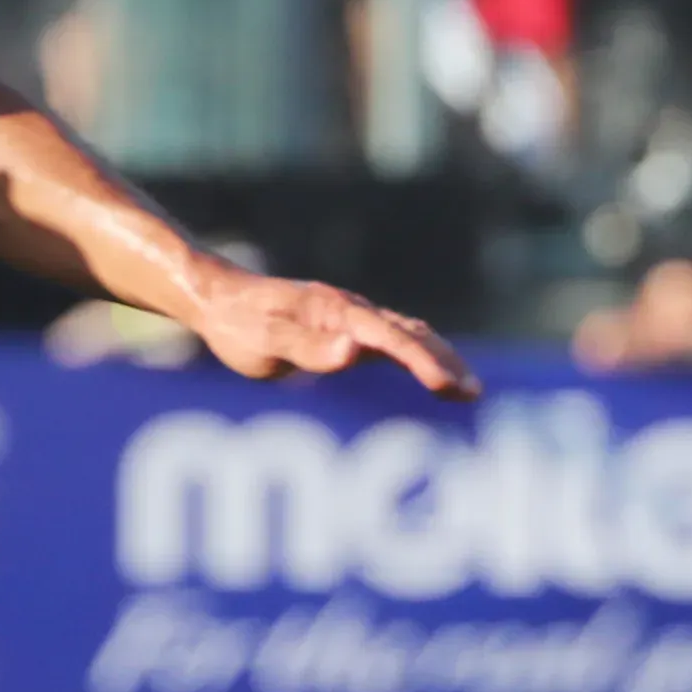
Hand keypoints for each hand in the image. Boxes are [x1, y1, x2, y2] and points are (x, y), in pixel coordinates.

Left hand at [185, 267, 480, 398]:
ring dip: (440, 359)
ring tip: (467, 389)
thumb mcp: (264, 339)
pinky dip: (421, 357)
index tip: (449, 384)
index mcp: (336, 311)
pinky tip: (433, 374)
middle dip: (445, 361)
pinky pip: (394, 342)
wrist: (217, 299)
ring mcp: (352, 319)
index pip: (391, 337)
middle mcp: (352, 311)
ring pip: (409, 335)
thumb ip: (307, 346)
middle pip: (411, 334)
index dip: (423, 361)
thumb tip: (352, 351)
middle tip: (473, 392)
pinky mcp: (347, 331)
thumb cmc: (237, 323)